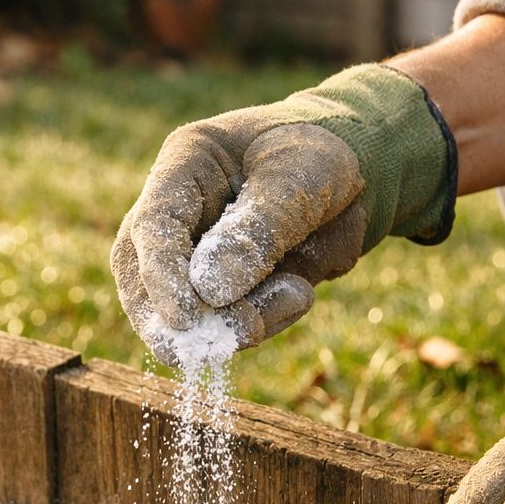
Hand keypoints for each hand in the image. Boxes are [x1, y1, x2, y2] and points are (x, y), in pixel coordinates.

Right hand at [111, 64, 455, 364]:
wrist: (359, 171)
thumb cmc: (323, 155)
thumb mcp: (301, 178)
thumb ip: (258, 229)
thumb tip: (209, 290)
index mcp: (186, 167)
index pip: (154, 226)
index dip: (161, 277)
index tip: (183, 321)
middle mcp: (179, 217)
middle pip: (144, 280)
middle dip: (177, 322)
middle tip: (215, 348)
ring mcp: (197, 257)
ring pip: (188, 314)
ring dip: (239, 321)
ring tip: (297, 293)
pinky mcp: (225, 291)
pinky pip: (230, 325)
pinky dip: (264, 321)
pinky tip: (300, 292)